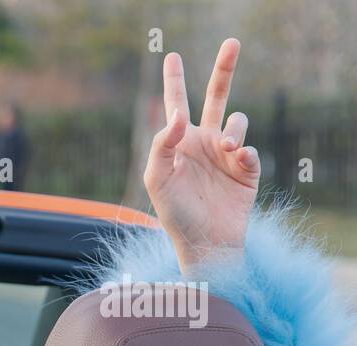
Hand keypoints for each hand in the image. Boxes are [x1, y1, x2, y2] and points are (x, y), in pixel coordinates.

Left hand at [143, 37, 260, 272]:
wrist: (205, 242)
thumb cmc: (174, 214)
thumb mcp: (156, 179)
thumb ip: (161, 144)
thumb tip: (178, 114)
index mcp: (179, 143)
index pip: (176, 104)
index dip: (174, 81)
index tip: (172, 56)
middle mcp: (204, 143)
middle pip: (216, 96)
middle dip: (224, 69)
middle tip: (232, 42)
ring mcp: (227, 154)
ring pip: (237, 121)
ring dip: (234, 130)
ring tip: (227, 148)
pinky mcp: (246, 169)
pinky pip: (249, 149)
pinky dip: (244, 152)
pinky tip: (236, 161)